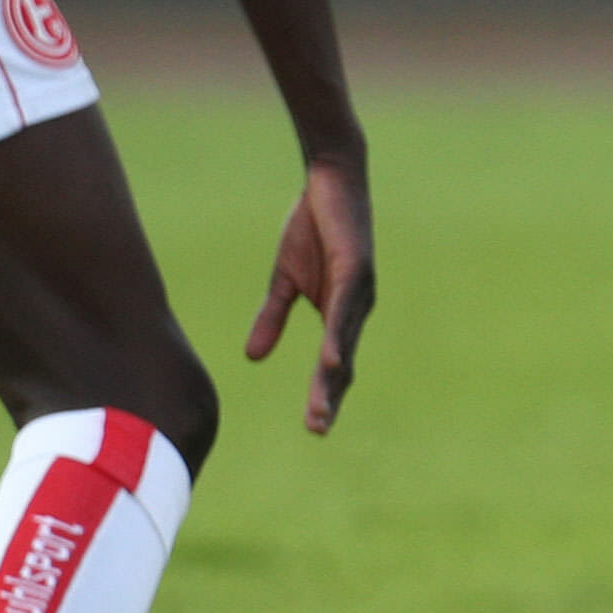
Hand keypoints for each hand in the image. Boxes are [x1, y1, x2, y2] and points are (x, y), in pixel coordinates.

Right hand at [245, 151, 372, 434]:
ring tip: (322, 408)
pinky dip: (339, 337)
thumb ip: (273, 317)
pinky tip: (333, 361)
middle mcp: (356, 309)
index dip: (324, 394)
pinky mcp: (356, 270)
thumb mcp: (284, 280)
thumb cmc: (312, 230)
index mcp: (340, 314)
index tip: (313, 427)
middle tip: (318, 430)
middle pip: (343, 364)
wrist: (331, 182)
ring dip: (333, 377)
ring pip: (345, 343)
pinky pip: (346, 310)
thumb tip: (252, 357)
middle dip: (330, 398)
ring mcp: (360, 291)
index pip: (334, 365)